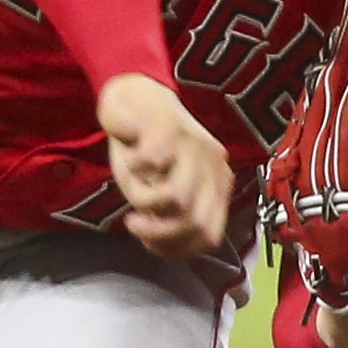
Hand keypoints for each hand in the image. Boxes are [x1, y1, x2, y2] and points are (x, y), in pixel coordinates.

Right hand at [97, 74, 234, 257]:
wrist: (138, 98)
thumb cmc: (149, 150)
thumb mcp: (164, 189)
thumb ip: (172, 216)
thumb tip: (167, 249)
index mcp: (217, 184)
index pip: (209, 235)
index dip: (177, 249)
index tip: (150, 243)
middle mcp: (212, 166)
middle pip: (196, 223)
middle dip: (159, 234)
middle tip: (135, 224)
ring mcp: (193, 146)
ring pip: (176, 197)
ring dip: (144, 204)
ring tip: (131, 199)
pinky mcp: (168, 129)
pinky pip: (151, 164)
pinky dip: (134, 170)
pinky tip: (131, 162)